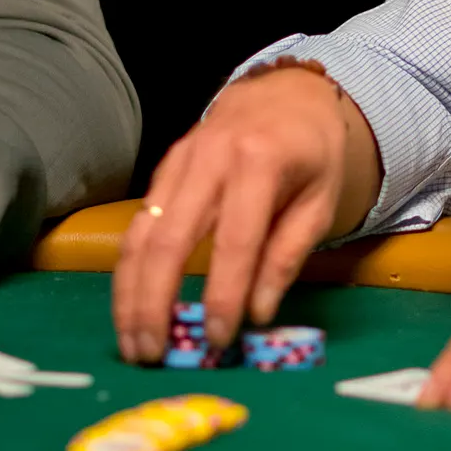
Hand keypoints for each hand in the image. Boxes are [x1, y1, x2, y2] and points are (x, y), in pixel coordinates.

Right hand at [112, 69, 381, 360]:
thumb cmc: (311, 154)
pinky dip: (129, 273)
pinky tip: (130, 308)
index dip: (223, 294)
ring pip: (138, 235)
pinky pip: (136, 226)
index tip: (218, 339)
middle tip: (152, 354)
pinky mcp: (161, 171)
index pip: (235, 240)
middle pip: (168, 239)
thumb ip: (289, 255)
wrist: (284, 96)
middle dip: (155, 303)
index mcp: (259, 162)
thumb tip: (258, 314)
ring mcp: (177, 163)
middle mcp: (208, 158)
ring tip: (133, 343)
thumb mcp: (321, 201)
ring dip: (129, 295)